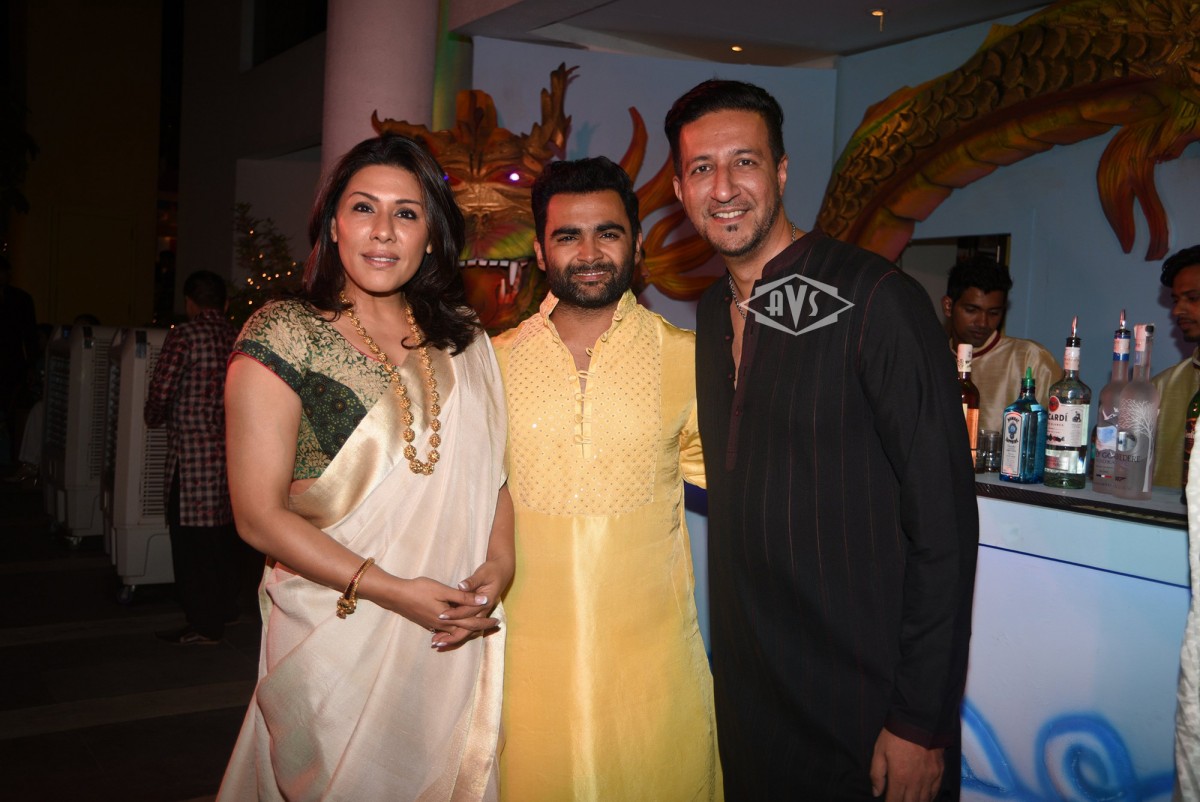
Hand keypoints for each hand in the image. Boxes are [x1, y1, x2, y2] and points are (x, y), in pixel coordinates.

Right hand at [379, 576, 497, 646]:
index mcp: (448, 619)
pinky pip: (447, 630)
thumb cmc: (420, 589)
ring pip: (456, 631)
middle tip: (494, 625)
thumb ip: (464, 597)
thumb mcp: (443, 590)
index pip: (472, 624)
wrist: (396, 595)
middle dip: (480, 628)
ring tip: (480, 626)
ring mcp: (434, 625)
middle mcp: (442, 626)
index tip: (497, 621)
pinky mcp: (428, 622)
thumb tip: (483, 600)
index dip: (485, 623)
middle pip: (466, 630)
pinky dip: (456, 630)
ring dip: (469, 630)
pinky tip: (458, 626)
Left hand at [429, 557, 514, 649]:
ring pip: (466, 630)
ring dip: (452, 637)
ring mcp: (480, 613)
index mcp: (485, 602)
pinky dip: (454, 632)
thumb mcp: (483, 574)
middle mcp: (482, 611)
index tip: (440, 616)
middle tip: (436, 642)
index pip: (468, 612)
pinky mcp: (476, 613)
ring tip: (436, 642)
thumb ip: (472, 582)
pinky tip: (442, 634)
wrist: (502, 572)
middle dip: (452, 636)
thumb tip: (462, 586)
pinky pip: (465, 626)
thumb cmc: (492, 572)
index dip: (454, 614)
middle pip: (467, 628)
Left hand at [869, 728, 943, 801]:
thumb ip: (877, 774)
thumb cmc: (896, 735)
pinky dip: (929, 798)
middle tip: (898, 801)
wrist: (919, 720)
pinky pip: (935, 792)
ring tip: (909, 801)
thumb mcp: (879, 751)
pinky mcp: (939, 772)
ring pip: (924, 800)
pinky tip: (924, 799)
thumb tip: (876, 792)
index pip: (894, 801)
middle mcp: (916, 782)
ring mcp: (929, 778)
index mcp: (899, 777)